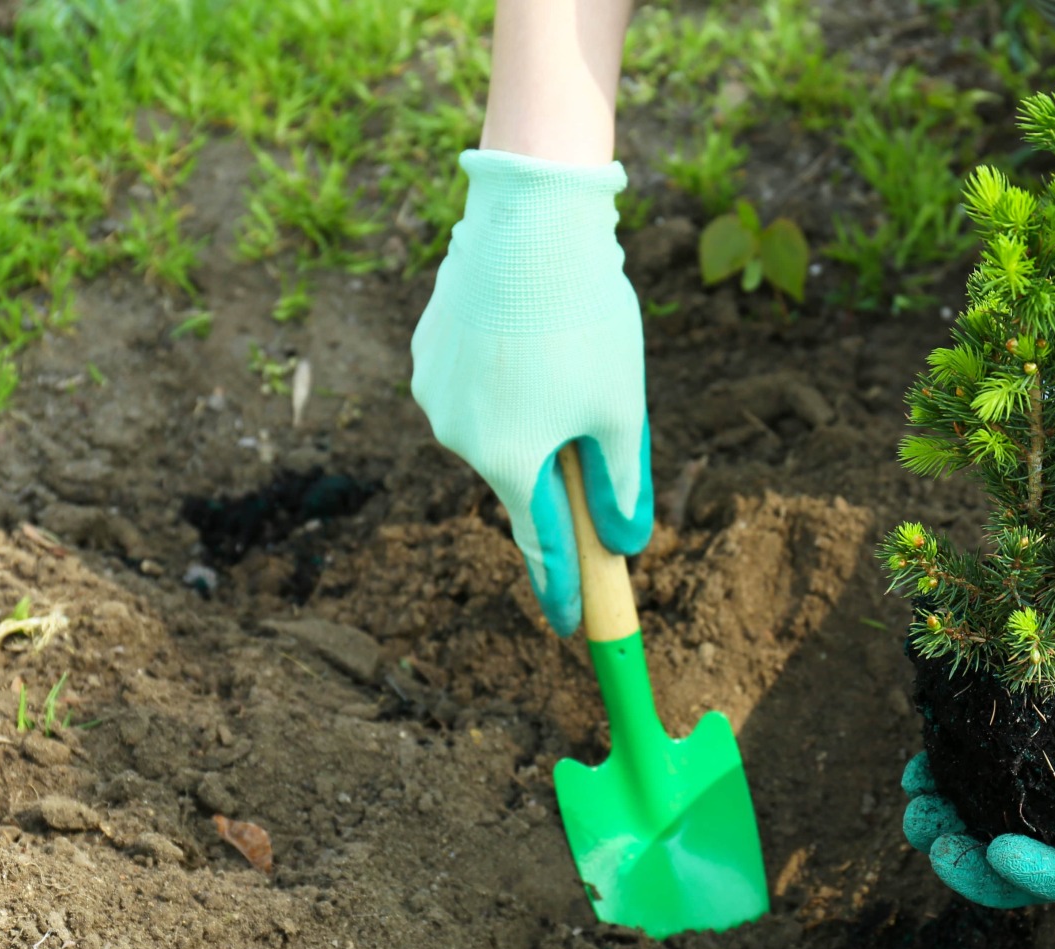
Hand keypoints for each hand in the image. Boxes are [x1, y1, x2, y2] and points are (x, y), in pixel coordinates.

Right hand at [411, 148, 650, 636]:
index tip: (568, 624)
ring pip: (495, 427)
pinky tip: (530, 334)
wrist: (528, 218)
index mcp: (511, 462)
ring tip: (565, 353)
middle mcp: (458, 437)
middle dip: (557, 471)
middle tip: (592, 427)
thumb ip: (622, 485)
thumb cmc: (584, 318)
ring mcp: (435, 393)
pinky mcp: (427, 351)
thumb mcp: (621, 410)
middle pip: (521, 477)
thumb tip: (627, 543)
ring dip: (531, 415)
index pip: (542, 545)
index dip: (561, 587)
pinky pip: (474, 384)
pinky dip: (505, 377)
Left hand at [900, 484, 1054, 907]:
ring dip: (953, 830)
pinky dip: (953, 787)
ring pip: (1006, 838)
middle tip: (930, 838)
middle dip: (977, 867)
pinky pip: (992, 792)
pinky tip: (918, 770)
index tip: (996, 851)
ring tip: (915, 806)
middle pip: (1040, 872)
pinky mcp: (1046, 762)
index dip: (1044, 876)